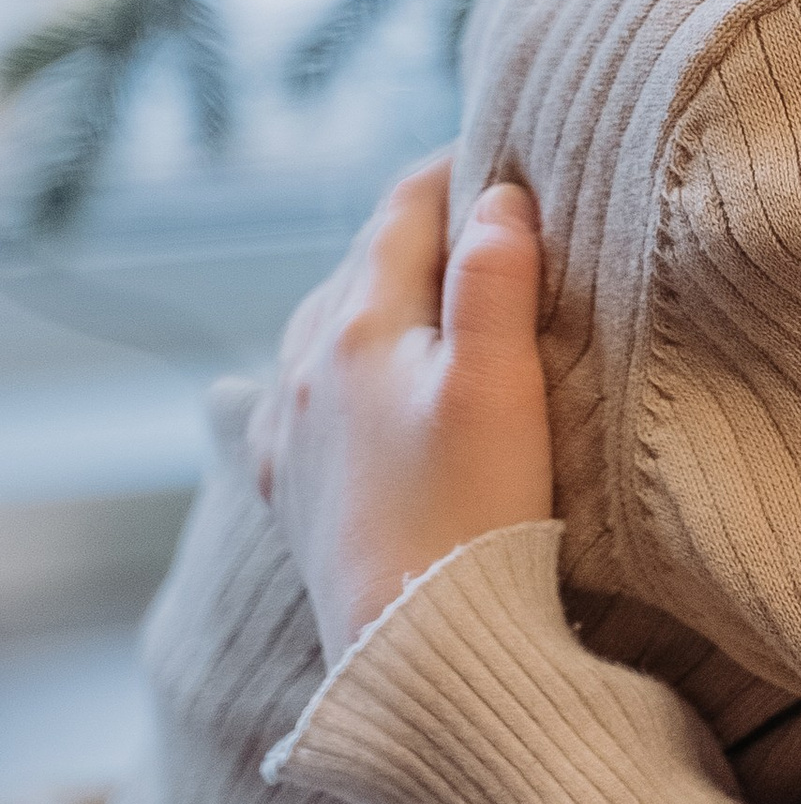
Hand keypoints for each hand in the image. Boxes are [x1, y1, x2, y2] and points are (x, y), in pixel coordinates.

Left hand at [251, 159, 553, 668]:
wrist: (416, 651)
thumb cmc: (473, 516)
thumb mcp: (501, 385)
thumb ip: (496, 280)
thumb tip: (497, 199)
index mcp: (359, 327)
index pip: (403, 212)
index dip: (452, 171)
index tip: (502, 153)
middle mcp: (308, 369)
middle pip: (361, 266)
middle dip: (418, 234)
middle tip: (482, 218)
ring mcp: (294, 432)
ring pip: (326, 329)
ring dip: (375, 299)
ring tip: (425, 294)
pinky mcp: (295, 492)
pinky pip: (304, 399)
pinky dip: (337, 369)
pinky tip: (345, 385)